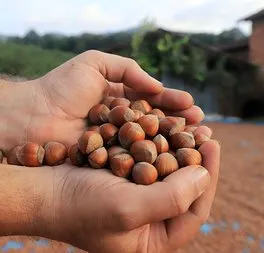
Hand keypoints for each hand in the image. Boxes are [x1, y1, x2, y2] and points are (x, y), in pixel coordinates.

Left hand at [0, 50, 203, 151]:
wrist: (31, 118)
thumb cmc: (61, 88)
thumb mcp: (95, 64)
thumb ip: (128, 70)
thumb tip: (157, 86)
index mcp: (120, 101)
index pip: (153, 102)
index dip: (173, 103)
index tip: (194, 106)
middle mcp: (122, 125)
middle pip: (157, 124)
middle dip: (180, 124)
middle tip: (204, 126)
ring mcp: (117, 145)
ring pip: (152, 144)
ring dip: (175, 143)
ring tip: (198, 141)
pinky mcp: (110, 163)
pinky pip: (137, 161)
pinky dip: (157, 160)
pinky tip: (175, 159)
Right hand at [37, 126, 218, 252]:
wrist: (43, 191)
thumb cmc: (80, 207)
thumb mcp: (127, 210)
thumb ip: (172, 199)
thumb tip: (204, 176)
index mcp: (154, 239)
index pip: (195, 212)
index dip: (209, 179)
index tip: (214, 146)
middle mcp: (150, 220)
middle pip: (186, 190)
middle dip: (198, 160)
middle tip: (207, 133)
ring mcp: (140, 198)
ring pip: (171, 172)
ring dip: (181, 148)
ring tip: (192, 126)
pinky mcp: (129, 180)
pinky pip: (153, 161)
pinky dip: (161, 143)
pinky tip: (167, 125)